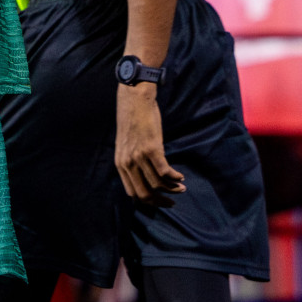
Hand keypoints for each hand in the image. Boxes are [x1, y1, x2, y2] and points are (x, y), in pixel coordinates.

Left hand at [115, 84, 184, 205]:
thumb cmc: (132, 121)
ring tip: (181, 187)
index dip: (148, 201)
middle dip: (161, 201)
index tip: (159, 200)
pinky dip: (175, 178)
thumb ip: (132, 161)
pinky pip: (165, 171)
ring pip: (158, 184)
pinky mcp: (152, 148)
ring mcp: (139, 156)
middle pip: (145, 194)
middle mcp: (128, 163)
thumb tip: (143, 176)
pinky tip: (180, 177)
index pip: (132, 193)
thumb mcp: (126, 145)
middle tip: (172, 201)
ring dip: (172, 189)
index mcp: (120, 164)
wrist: (134, 99)